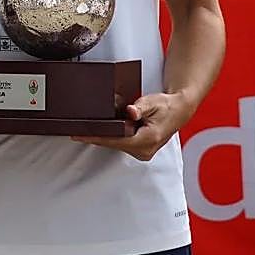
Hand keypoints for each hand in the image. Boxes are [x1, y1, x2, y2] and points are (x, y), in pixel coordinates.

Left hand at [71, 91, 192, 160]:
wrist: (178, 110)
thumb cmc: (166, 106)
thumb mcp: (152, 102)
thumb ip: (139, 107)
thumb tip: (130, 112)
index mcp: (148, 139)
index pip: (116, 140)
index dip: (97, 137)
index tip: (80, 135)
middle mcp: (145, 150)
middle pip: (113, 144)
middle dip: (96, 137)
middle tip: (76, 130)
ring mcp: (143, 152)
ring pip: (116, 145)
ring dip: (103, 137)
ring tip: (85, 129)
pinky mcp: (141, 150)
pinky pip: (121, 144)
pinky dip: (111, 137)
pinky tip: (101, 131)